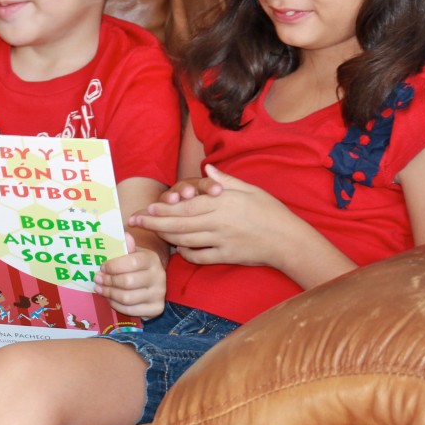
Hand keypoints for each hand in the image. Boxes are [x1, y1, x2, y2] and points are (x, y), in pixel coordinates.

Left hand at [94, 233, 165, 318]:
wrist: (151, 281)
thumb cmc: (136, 265)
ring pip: (127, 298)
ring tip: (100, 289)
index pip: (131, 262)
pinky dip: (116, 305)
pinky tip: (110, 299)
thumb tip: (125, 235)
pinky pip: (131, 310)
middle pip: (127, 282)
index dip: (113, 266)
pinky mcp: (156, 309)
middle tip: (97, 279)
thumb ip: (125, 246)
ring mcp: (159, 294)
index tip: (102, 267)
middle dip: (108, 281)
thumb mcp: (131, 253)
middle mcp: (159, 276)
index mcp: (151, 259)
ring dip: (109, 294)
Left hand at [133, 165, 298, 269]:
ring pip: (184, 239)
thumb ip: (225, 180)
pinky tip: (178, 248)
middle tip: (136, 221)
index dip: (163, 207)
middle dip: (154, 222)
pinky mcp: (226, 256)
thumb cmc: (270, 211)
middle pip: (178, 223)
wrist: (289, 240)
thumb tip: (209, 168)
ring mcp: (220, 241)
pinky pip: (199, 256)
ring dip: (165, 236)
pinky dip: (185, 253)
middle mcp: (217, 222)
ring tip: (152, 232)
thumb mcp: (250, 189)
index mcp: (221, 202)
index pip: (185, 205)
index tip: (146, 207)